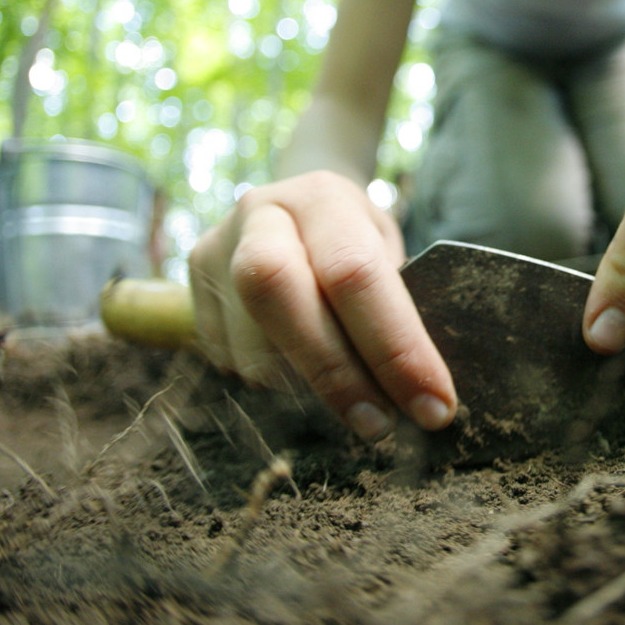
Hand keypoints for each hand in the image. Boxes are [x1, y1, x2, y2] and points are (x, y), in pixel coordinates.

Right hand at [188, 170, 456, 439]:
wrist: (298, 206)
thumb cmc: (358, 241)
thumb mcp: (388, 252)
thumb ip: (399, 303)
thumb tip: (422, 389)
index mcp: (323, 198)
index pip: (355, 273)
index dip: (395, 348)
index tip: (432, 406)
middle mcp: (261, 215)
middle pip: (278, 296)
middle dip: (336, 374)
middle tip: (379, 426)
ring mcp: (216, 249)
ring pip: (250, 343)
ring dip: (306, 390)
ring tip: (350, 402)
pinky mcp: (192, 286)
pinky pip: (228, 360)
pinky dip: (274, 386)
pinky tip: (304, 380)